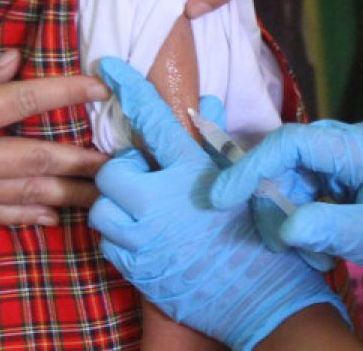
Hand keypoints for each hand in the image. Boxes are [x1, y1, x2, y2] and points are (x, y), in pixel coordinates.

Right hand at [0, 50, 109, 224]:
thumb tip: (14, 62)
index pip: (19, 101)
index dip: (63, 93)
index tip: (98, 86)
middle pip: (34, 158)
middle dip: (82, 159)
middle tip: (122, 159)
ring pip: (24, 193)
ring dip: (68, 193)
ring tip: (105, 192)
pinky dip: (28, 214)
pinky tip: (54, 214)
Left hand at [89, 58, 347, 349]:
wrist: (261, 297)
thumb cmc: (258, 234)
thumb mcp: (244, 180)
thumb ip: (217, 140)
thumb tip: (206, 100)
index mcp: (192, 172)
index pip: (153, 119)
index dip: (128, 88)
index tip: (107, 66)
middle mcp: (162, 201)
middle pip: (113, 170)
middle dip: (124, 172)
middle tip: (145, 179)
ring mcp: (146, 238)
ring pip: (101, 208)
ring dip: (116, 206)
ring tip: (141, 211)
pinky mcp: (137, 268)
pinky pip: (106, 243)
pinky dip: (119, 237)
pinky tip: (144, 238)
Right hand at [212, 120, 362, 309]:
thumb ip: (324, 227)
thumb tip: (282, 226)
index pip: (293, 142)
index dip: (252, 167)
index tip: (222, 198)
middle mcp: (352, 140)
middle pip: (288, 158)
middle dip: (272, 200)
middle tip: (277, 244)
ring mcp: (349, 156)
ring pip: (293, 176)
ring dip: (289, 216)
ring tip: (311, 256)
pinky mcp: (346, 174)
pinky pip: (307, 188)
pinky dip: (303, 219)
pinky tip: (319, 249)